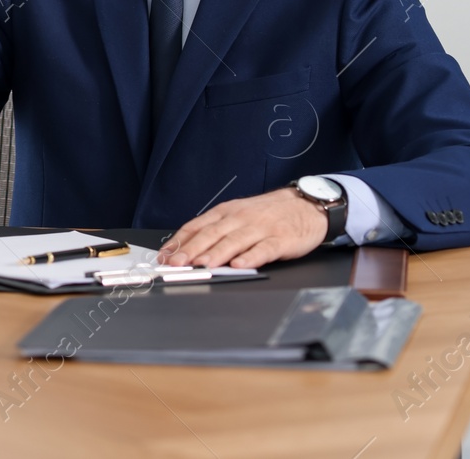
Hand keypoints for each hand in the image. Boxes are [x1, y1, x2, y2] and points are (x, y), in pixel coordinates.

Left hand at [158, 188, 328, 268]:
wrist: (305, 205)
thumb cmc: (267, 214)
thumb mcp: (237, 215)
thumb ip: (216, 230)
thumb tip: (186, 248)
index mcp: (225, 212)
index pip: (196, 226)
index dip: (179, 241)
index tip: (164, 255)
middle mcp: (239, 219)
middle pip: (211, 234)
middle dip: (191, 249)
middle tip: (176, 263)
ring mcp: (260, 229)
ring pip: (234, 241)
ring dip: (216, 254)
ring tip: (201, 265)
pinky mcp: (280, 240)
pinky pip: (263, 249)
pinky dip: (250, 257)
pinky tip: (239, 265)